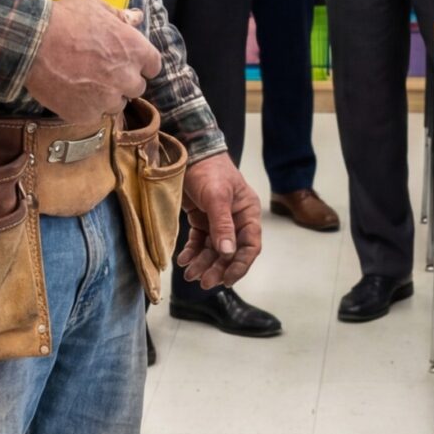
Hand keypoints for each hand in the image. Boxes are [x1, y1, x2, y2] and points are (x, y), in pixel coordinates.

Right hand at [23, 0, 161, 126]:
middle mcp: (127, 78)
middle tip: (102, 71)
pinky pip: (93, 115)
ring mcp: (107, 99)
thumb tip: (137, 17)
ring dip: (106, 96)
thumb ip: (120, 16)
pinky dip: (85, 107)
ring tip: (84, 83)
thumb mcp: (96, 8)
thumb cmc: (66, 20)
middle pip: (136, 87)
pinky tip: (71, 92)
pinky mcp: (86, 114)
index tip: (127, 61)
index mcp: (135, 50)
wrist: (33, 43)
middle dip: (123, 80)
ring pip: (116, 104)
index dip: (140, 63)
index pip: (153, 66)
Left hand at [177, 151, 262, 289]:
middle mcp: (235, 219)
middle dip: (217, 268)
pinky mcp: (201, 219)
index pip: (250, 246)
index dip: (240, 265)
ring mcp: (217, 220)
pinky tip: (183, 260)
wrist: (188, 152)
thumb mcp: (216, 196)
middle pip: (230, 252)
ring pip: (213, 250)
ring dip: (203, 263)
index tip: (227, 280)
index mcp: (247, 213)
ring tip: (189, 273)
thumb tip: (228, 253)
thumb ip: (222, 225)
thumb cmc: (208, 170)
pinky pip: (199, 242)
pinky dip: (192, 252)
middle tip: (203, 282)